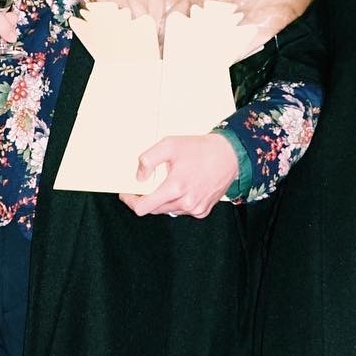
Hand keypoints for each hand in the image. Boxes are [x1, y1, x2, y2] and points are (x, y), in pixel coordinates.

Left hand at [120, 134, 238, 217]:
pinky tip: (183, 187)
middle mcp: (185, 202)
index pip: (143, 208)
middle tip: (147, 183)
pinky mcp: (203, 211)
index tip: (127, 194)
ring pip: (167, 210)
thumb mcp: (169, 144)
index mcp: (175, 188)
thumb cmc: (199, 149)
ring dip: (162, 199)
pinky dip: (177, 202)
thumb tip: (139, 177)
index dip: (131, 201)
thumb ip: (148, 160)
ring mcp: (195, 209)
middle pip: (154, 209)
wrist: (229, 155)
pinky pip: (182, 211)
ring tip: (169, 181)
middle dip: (147, 198)